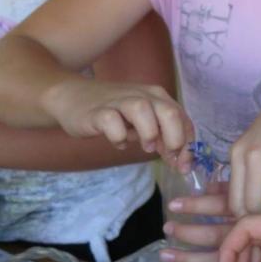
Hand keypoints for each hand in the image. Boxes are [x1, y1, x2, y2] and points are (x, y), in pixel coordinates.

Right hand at [41, 77, 190, 158]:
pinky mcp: (97, 111)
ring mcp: (119, 101)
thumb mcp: (143, 123)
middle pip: (169, 112)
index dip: (188, 144)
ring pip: (142, 109)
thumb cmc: (113, 112)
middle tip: (170, 158)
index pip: (183, 118)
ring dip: (149, 132)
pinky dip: (119, 136)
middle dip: (176, 139)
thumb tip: (180, 161)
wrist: (71, 96)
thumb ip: (162, 138)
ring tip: (146, 147)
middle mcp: (142, 95)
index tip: (185, 166)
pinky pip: (112, 121)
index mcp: (157, 98)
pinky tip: (118, 143)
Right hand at [229, 83, 260, 215]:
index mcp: (256, 158)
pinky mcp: (234, 151)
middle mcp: (238, 156)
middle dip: (250, 220)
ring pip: (232, 194)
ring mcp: (233, 152)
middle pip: (235, 202)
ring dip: (245, 208)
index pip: (252, 204)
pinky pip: (235, 182)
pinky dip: (245, 194)